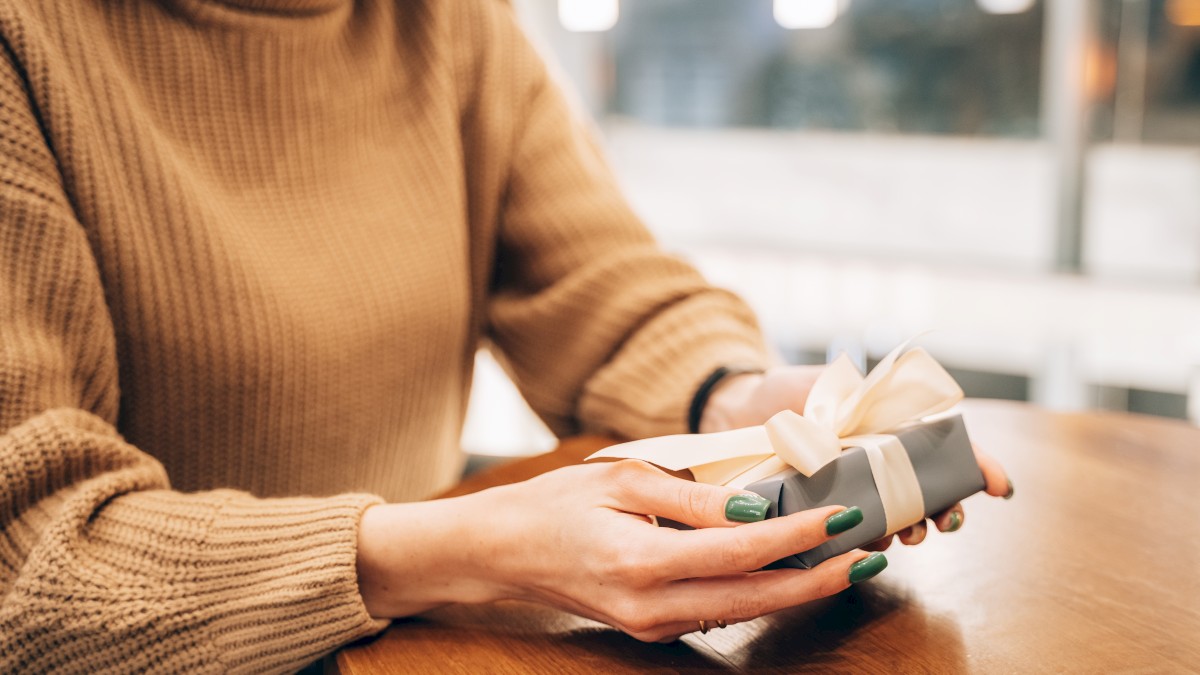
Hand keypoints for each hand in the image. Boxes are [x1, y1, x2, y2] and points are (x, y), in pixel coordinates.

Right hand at [356, 460, 887, 641]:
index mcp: (640, 562)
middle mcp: (650, 607)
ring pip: (740, 614)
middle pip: (752, 600)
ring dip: (795, 592)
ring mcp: (650, 625)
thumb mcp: (620, 479)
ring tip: (844, 566)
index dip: (795, 537)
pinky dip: (758, 595)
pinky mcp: (650, 628)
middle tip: (870, 556)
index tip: (840, 517)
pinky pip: (716, 614)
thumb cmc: (556, 503)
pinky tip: (786, 573)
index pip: (738, 552)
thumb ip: (689, 497)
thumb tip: (753, 508)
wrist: (503, 551)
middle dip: (816, 580)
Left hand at [699, 366, 1013, 549]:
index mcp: (893, 428)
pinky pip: (855, 533)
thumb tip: (900, 422)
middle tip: (944, 522)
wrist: (739, 409)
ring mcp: (855, 488)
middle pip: (932, 492)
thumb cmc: (789, 391)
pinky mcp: (825, 510)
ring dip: (909, 531)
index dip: (980, 466)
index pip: (950, 449)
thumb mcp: (833, 386)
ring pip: (898, 518)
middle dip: (947, 510)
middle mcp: (880, 462)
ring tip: (905, 537)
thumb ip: (866, 402)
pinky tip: (866, 547)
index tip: (1000, 487)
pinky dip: (867, 543)